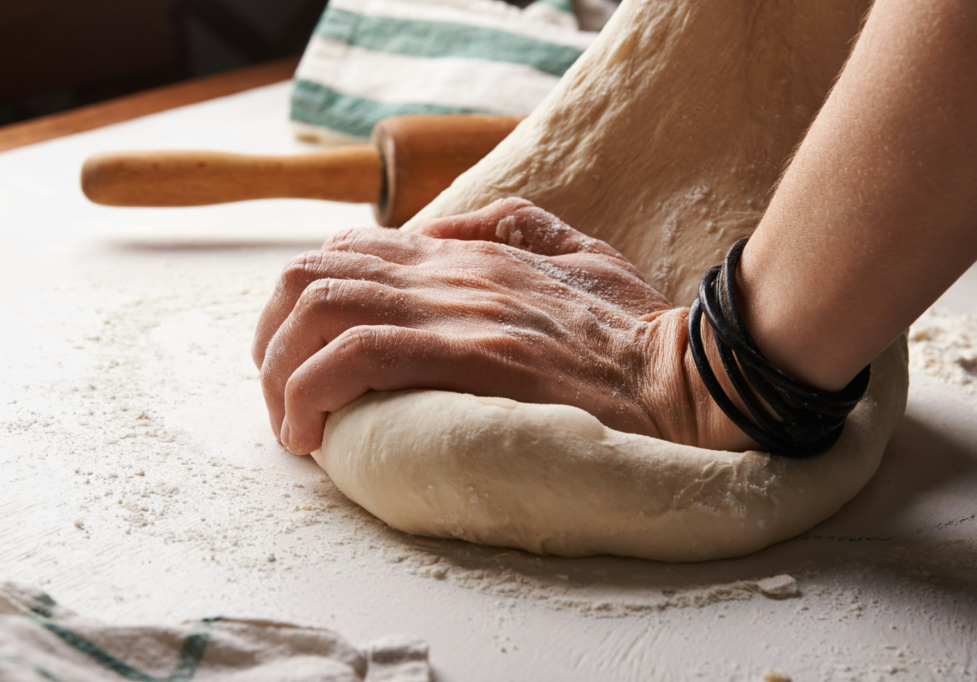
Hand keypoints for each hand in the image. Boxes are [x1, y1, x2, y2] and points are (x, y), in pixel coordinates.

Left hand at [252, 198, 752, 454]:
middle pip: (311, 275)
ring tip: (292, 425)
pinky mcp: (471, 356)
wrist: (687, 376)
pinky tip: (313, 435)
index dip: (303, 303)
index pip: (347, 251)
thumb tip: (444, 227)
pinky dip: (312, 392)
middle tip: (283, 398)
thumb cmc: (635, 330)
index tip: (304, 361)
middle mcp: (450, 272)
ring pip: (320, 309)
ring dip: (281, 371)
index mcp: (467, 253)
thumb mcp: (579, 251)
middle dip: (271, 339)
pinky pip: (357, 356)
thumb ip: (513, 225)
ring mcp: (459, 311)